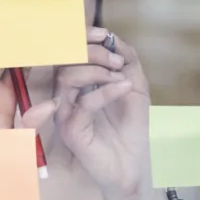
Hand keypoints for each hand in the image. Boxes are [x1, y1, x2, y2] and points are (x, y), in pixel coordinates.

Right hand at [53, 27, 154, 199]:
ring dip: (97, 70)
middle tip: (117, 61)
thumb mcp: (134, 86)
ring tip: (121, 77)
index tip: (104, 34)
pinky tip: (123, 87)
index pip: (68, 53)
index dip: (82, 39)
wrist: (133, 165)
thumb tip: (113, 38)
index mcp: (76, 83)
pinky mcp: (71, 131)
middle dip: (92, 53)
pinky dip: (105, 91)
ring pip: (67, 79)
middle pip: (64, 61)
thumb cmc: (130, 126)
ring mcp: (65, 113)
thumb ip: (126, 60)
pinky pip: (82, 104)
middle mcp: (65, 96)